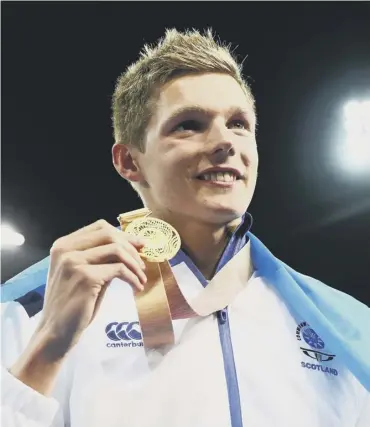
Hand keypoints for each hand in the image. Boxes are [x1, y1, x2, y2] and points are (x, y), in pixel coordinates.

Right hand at [37, 219, 146, 356]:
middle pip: (109, 234)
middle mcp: (66, 249)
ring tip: (141, 278)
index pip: (100, 227)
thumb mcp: (85, 273)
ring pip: (116, 250)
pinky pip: (119, 270)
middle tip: (142, 263)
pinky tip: (137, 287)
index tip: (140, 245)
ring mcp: (74, 262)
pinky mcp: (85, 277)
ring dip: (135, 264)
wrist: (55, 332)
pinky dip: (133, 277)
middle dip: (131, 247)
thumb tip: (133, 246)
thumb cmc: (72, 304)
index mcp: (63, 244)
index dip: (124, 235)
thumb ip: (102, 258)